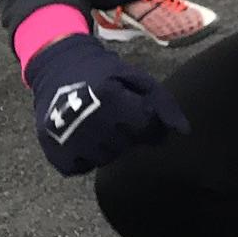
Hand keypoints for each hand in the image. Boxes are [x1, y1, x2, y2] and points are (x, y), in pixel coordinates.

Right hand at [25, 34, 187, 175]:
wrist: (59, 69)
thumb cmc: (106, 74)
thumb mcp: (138, 79)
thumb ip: (163, 104)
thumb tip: (184, 132)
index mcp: (111, 100)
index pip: (147, 130)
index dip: (148, 123)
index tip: (139, 112)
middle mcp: (88, 122)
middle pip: (126, 146)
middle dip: (128, 134)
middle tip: (116, 116)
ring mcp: (67, 139)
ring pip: (105, 159)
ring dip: (108, 146)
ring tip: (99, 123)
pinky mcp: (52, 150)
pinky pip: (79, 167)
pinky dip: (84, 157)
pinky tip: (83, 136)